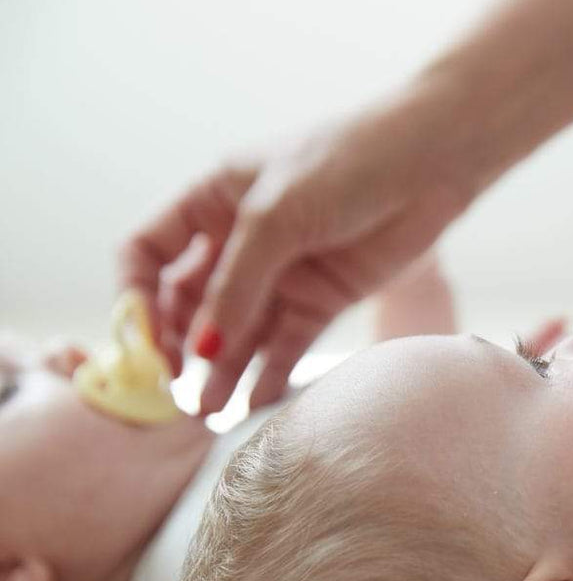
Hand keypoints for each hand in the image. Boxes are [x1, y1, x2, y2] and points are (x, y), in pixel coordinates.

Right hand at [118, 81, 480, 413]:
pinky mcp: (322, 300)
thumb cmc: (346, 166)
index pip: (149, 253)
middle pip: (190, 304)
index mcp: (211, 202)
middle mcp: (240, 241)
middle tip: (172, 390)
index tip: (141, 339)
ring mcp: (281, 274)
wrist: (428, 166)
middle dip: (178, 346)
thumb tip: (203, 350)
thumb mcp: (276, 217)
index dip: (136, 296)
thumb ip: (238, 285)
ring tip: (205, 414)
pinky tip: (252, 407)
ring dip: (220, 372)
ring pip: (238, 333)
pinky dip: (269, 376)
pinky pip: (286, 346)